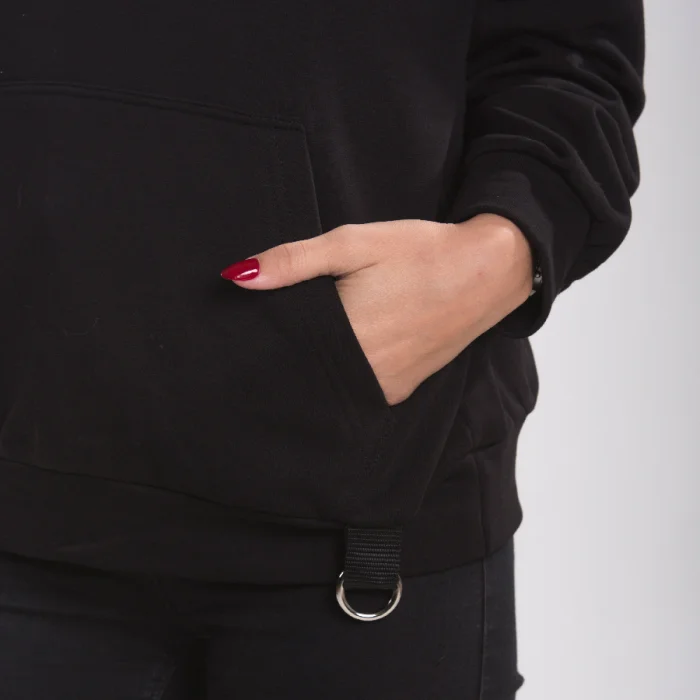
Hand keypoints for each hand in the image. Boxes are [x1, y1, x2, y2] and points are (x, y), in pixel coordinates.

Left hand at [220, 214, 533, 404]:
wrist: (487, 271)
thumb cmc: (421, 252)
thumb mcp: (354, 242)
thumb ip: (294, 261)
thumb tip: (237, 276)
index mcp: (347, 336)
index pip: (285, 353)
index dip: (265, 344)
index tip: (247, 338)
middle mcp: (364, 371)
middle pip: (308, 373)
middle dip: (290, 357)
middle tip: (274, 336)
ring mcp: (385, 386)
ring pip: (333, 385)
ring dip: (318, 368)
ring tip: (314, 341)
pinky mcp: (401, 389)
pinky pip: (359, 389)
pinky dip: (346, 374)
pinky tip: (344, 352)